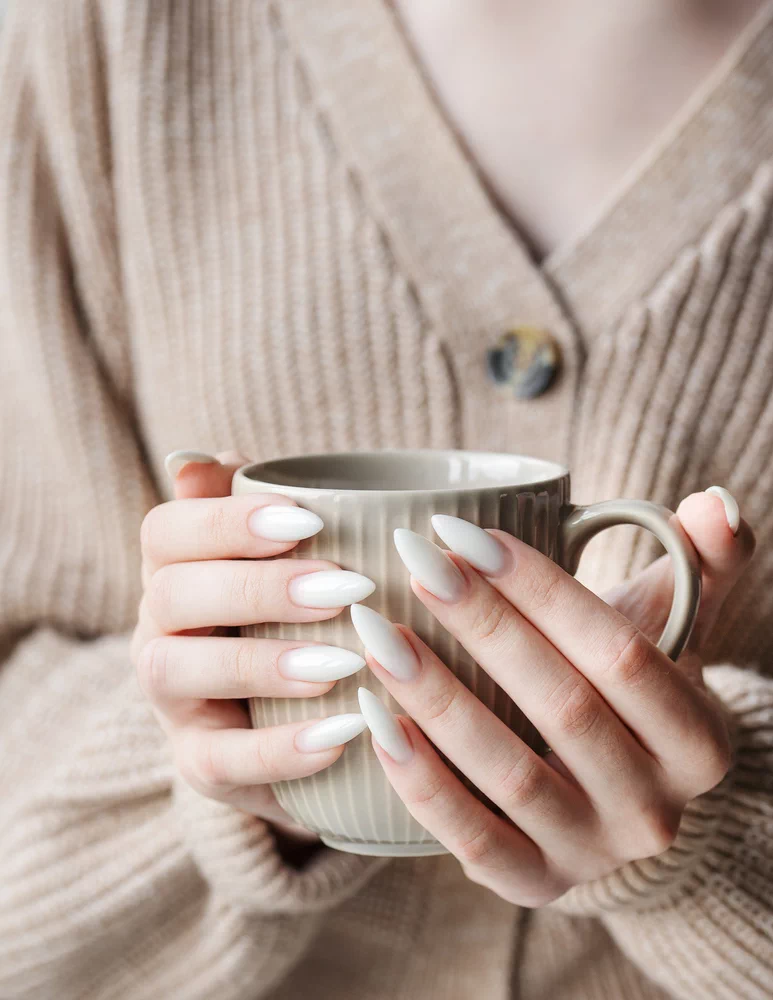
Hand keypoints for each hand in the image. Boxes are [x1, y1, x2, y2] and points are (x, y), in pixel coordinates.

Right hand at [131, 450, 373, 842]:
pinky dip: (280, 750)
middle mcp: (157, 629)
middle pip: (171, 594)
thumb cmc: (297, 614)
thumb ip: (253, 505)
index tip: (309, 519)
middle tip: (346, 588)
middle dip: (258, 587)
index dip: (228, 521)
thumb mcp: (288, 557)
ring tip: (344, 662)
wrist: (298, 719)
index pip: (166, 531)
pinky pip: (219, 762)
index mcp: (175, 569)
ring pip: (177, 672)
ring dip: (263, 663)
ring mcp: (170, 701)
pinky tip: (344, 733)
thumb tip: (198, 458)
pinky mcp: (197, 765)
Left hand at [351, 489, 754, 905]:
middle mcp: (656, 810)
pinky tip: (374, 717)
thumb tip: (713, 505)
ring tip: (376, 632)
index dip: (543, 590)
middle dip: (484, 626)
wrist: (610, 788)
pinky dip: (420, 780)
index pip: (623, 653)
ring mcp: (593, 856)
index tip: (467, 534)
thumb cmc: (628, 687)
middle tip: (416, 562)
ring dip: (437, 698)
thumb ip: (700, 565)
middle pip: (563, 708)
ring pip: (511, 775)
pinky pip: (471, 838)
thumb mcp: (671, 627)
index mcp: (699, 741)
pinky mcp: (533, 884)